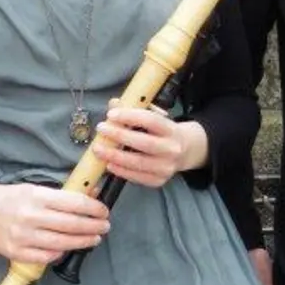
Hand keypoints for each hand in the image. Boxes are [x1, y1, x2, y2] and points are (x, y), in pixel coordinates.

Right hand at [0, 182, 109, 264]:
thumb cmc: (15, 197)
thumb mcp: (38, 189)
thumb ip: (65, 194)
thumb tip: (94, 193)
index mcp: (37, 196)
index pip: (73, 203)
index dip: (93, 208)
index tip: (104, 211)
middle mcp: (30, 216)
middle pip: (70, 225)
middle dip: (93, 226)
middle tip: (105, 227)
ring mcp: (22, 236)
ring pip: (61, 243)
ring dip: (82, 242)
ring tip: (94, 239)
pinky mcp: (16, 252)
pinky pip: (46, 257)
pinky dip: (60, 253)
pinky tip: (69, 248)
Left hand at [91, 104, 205, 187]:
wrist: (185, 151)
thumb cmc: (164, 131)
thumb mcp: (154, 116)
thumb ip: (135, 109)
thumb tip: (114, 104)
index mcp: (172, 129)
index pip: (151, 121)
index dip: (130, 117)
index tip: (111, 114)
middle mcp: (172, 149)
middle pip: (144, 143)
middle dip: (119, 136)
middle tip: (101, 129)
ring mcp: (167, 167)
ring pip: (138, 163)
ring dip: (115, 156)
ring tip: (98, 149)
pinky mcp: (159, 180)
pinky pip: (137, 177)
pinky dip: (121, 171)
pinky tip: (109, 164)